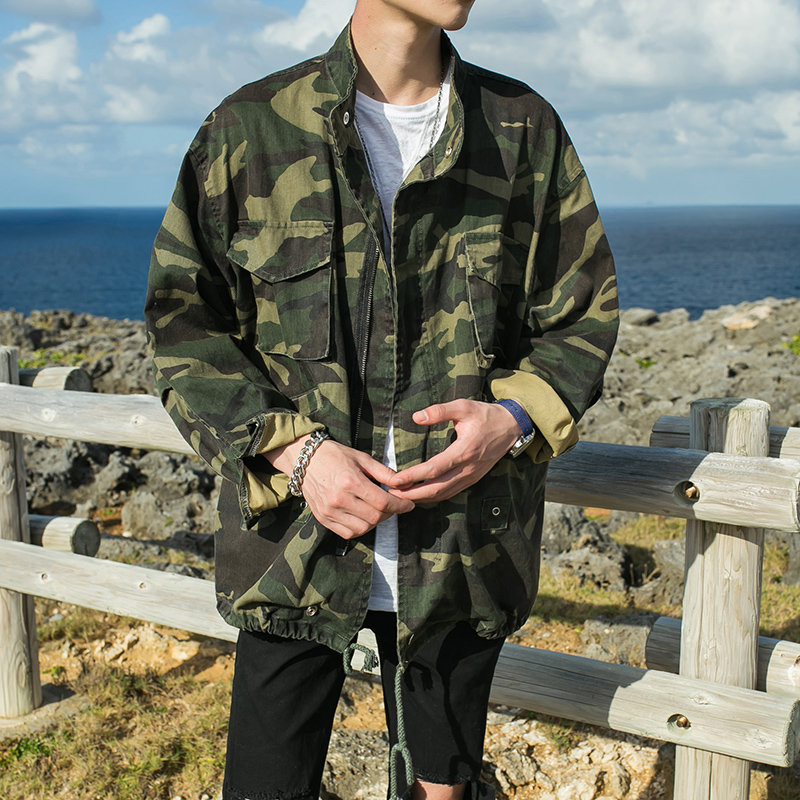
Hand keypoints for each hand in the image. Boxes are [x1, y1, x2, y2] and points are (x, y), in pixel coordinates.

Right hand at [265, 437, 413, 539]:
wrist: (304, 459)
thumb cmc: (334, 455)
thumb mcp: (362, 458)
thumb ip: (383, 473)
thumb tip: (403, 483)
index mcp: (350, 481)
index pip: (382, 502)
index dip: (400, 505)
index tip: (408, 504)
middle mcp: (339, 499)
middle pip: (374, 518)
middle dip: (390, 513)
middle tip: (393, 505)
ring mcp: (329, 511)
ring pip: (362, 529)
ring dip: (375, 523)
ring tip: (378, 510)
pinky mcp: (323, 518)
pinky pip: (347, 533)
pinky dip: (360, 528)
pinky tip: (363, 517)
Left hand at [386, 400, 520, 502]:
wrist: (511, 427)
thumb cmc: (486, 416)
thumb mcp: (464, 406)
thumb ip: (440, 411)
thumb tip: (416, 417)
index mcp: (464, 451)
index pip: (434, 468)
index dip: (413, 476)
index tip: (395, 480)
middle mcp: (467, 468)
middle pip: (436, 488)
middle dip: (412, 494)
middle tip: (391, 495)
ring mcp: (471, 476)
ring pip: (443, 494)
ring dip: (421, 498)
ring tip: (400, 497)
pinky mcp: (472, 479)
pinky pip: (450, 492)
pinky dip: (433, 497)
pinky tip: (420, 496)